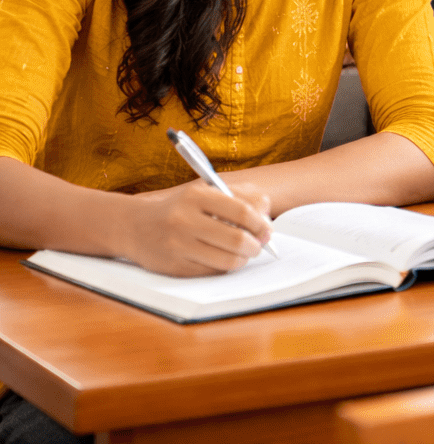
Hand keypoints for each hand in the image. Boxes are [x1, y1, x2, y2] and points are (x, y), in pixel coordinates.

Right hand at [121, 181, 272, 276]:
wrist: (135, 226)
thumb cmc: (180, 208)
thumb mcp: (205, 192)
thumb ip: (239, 196)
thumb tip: (266, 216)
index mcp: (197, 196)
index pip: (242, 211)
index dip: (261, 223)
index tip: (267, 230)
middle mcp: (185, 220)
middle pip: (237, 239)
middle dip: (255, 245)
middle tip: (258, 245)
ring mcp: (178, 245)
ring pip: (227, 260)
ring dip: (243, 259)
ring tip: (243, 253)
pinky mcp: (174, 267)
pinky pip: (212, 272)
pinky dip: (224, 267)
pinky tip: (223, 259)